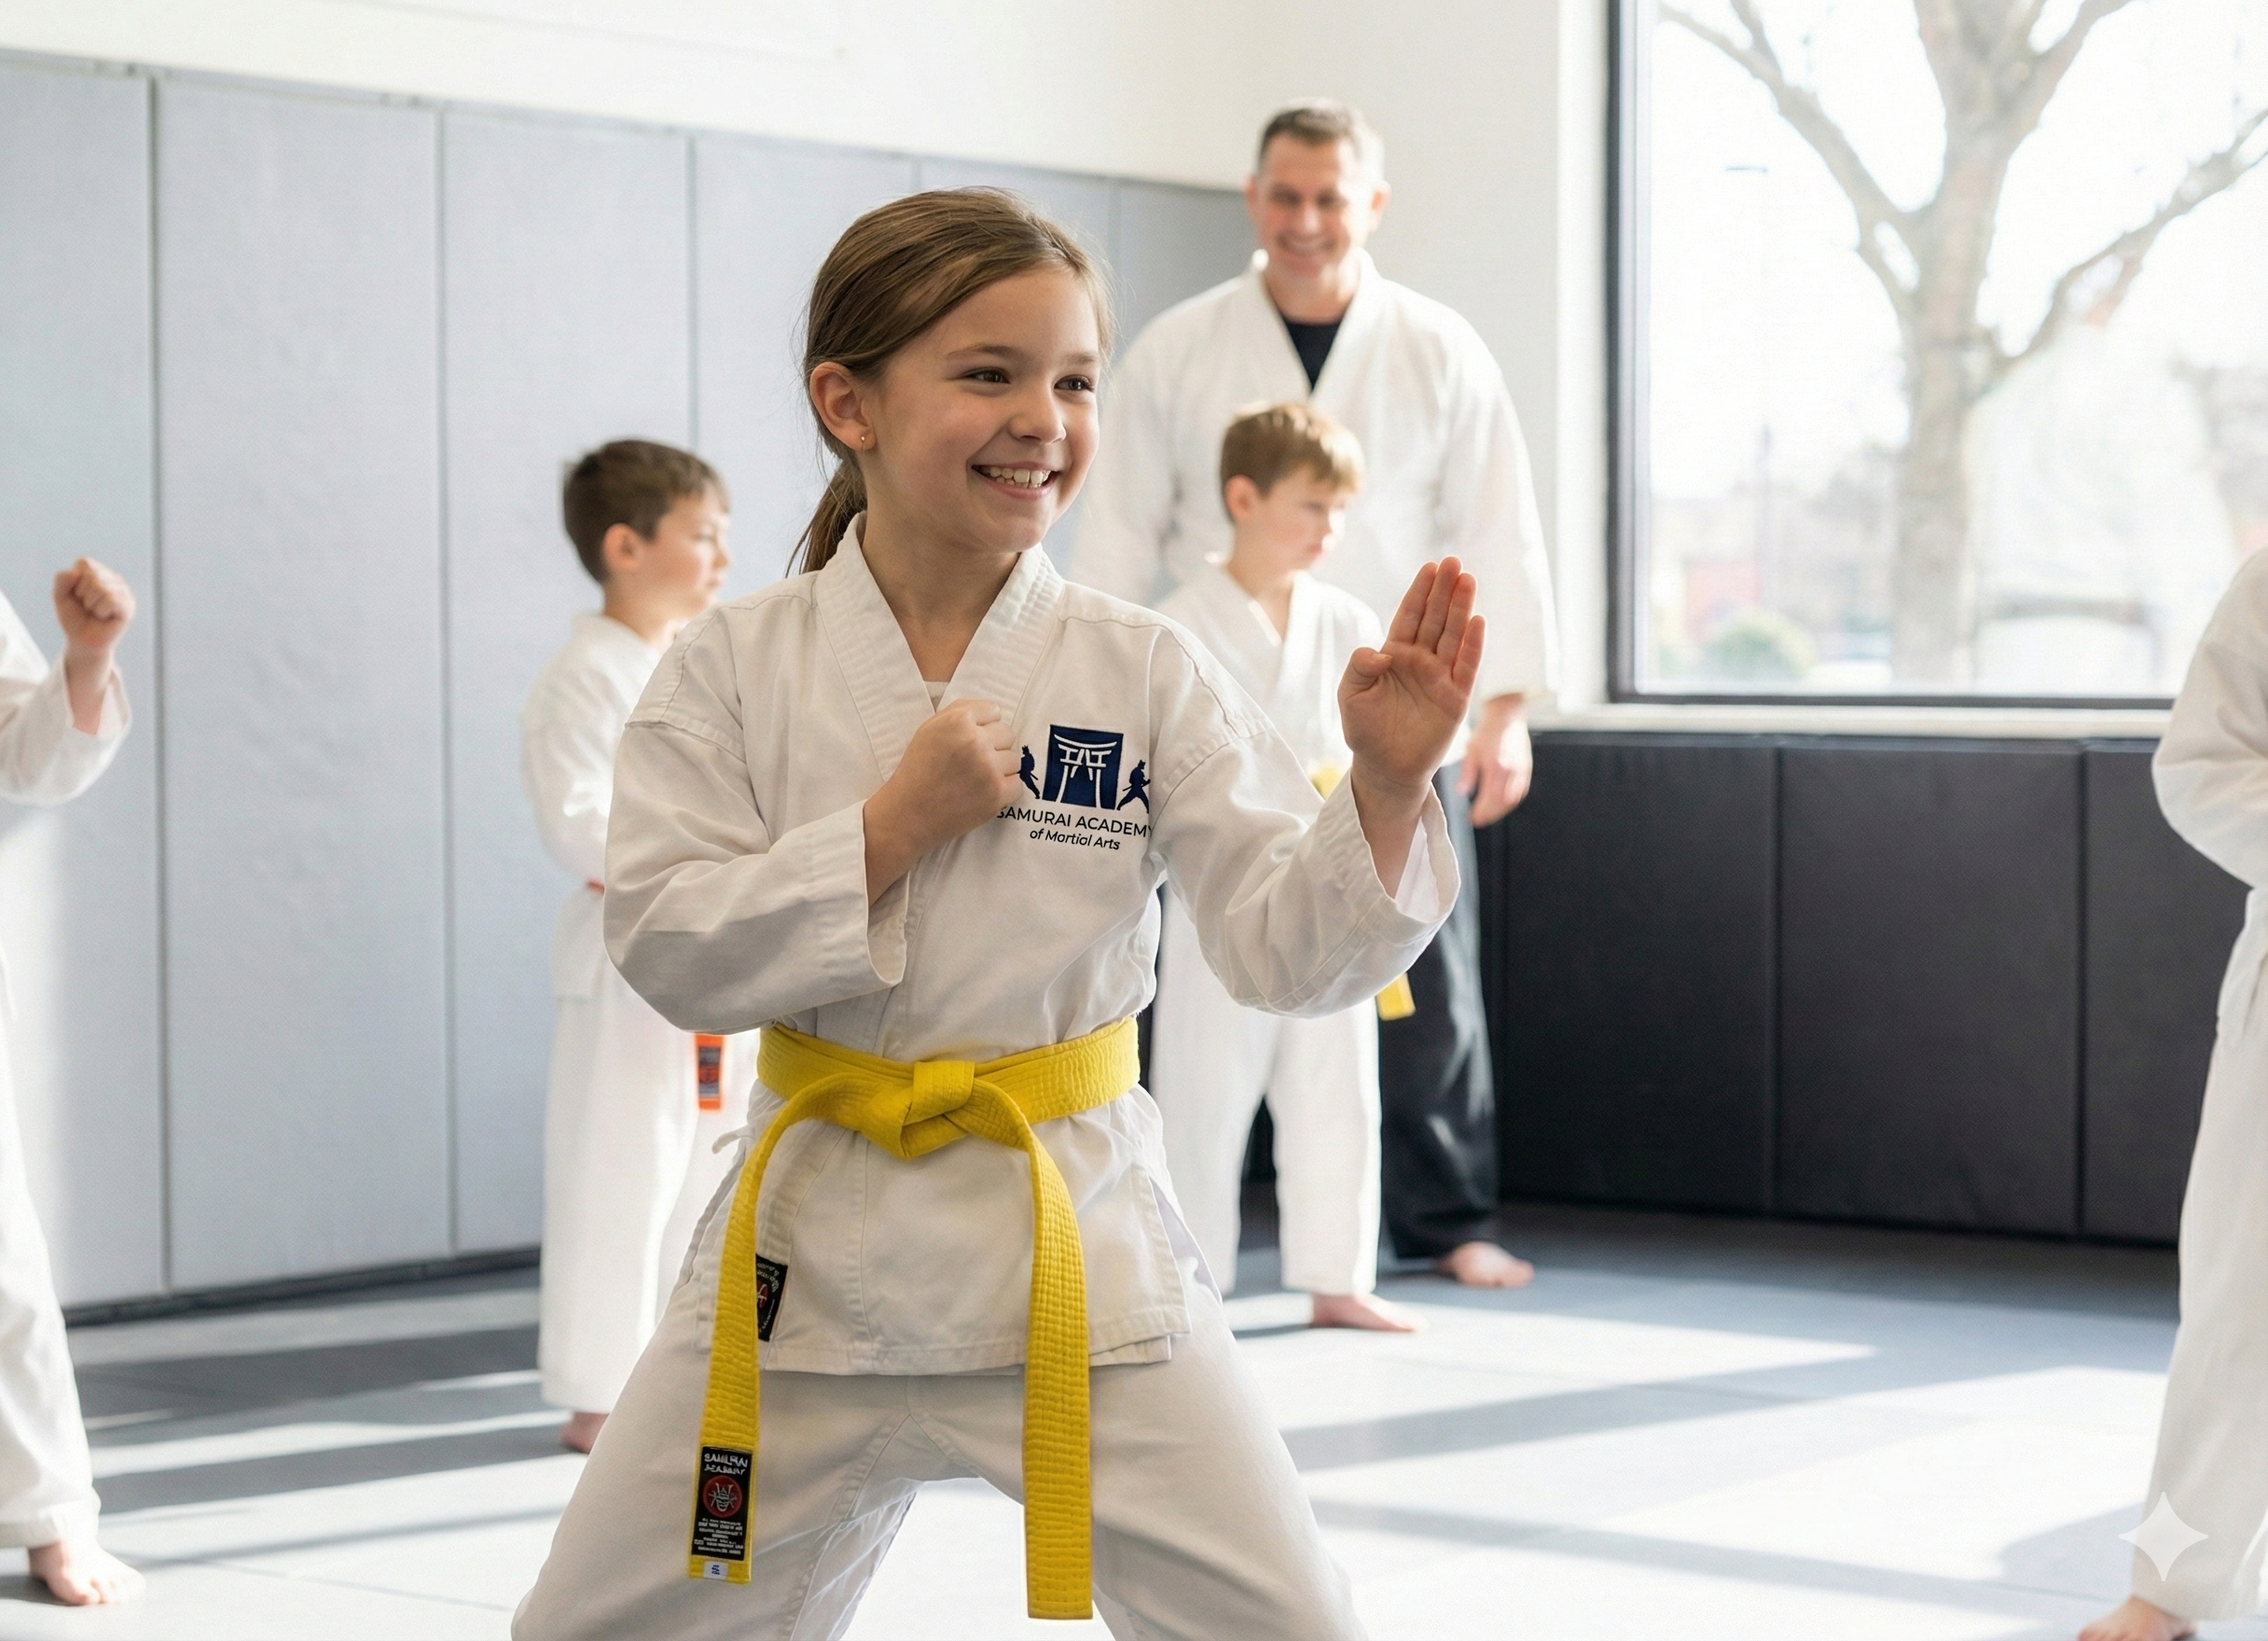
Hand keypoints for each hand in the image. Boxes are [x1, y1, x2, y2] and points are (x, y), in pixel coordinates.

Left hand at [53, 558, 133, 659]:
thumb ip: (62, 580)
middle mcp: (113, 579)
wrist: (83, 642)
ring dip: (91, 604)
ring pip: (101, 587)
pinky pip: (110, 599)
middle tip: (87, 606)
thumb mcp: (60, 597)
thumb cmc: (74, 619)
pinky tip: (104, 616)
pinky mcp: (128, 606)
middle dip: (82, 594)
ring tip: (95, 612)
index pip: (85, 563)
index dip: (75, 580)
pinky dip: (100, 611)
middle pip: (92, 575)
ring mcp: (123, 592)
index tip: (76, 595)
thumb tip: (77, 573)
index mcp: (98, 573)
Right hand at [862, 698, 1019, 900]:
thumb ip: (960, 712)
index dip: (983, 727)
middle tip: (973, 762)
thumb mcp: (929, 729)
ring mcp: (988, 768)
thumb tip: (992, 711)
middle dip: (994, 746)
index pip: (994, 711)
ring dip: (1000, 769)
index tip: (971, 741)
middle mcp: (975, 741)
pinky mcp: (997, 794)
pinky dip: (1005, 791)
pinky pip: (1018, 784)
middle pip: (1008, 734)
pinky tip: (984, 793)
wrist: (909, 813)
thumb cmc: (919, 769)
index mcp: (958, 720)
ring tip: (977, 779)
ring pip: (1015, 760)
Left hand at [1338, 558, 1483, 890]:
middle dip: (1443, 591)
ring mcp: (1439, 678)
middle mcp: (1420, 661)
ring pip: (1452, 636)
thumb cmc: (1365, 731)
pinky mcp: (1455, 699)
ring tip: (1467, 580)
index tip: (1429, 567)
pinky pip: (1465, 667)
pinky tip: (1477, 621)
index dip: (1419, 592)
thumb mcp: (1351, 697)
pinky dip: (1471, 645)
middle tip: (1453, 561)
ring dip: (1460, 609)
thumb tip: (1377, 651)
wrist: (1384, 768)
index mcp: (1394, 655)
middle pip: (1434, 619)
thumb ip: (1359, 669)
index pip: (1409, 617)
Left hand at [1458, 694, 1532, 824]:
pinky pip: (1521, 791)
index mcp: (1497, 766)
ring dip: (1501, 811)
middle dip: (1490, 815)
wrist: (1507, 714)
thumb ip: (1468, 773)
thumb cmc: (1486, 731)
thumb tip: (1462, 792)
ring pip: (1513, 799)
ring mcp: (1522, 769)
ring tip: (1488, 815)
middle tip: (1478, 820)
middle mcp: (1512, 770)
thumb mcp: (1471, 750)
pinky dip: (1511, 802)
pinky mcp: (1526, 768)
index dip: (1482, 812)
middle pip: (1503, 803)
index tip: (1472, 819)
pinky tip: (1501, 804)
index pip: (1490, 798)